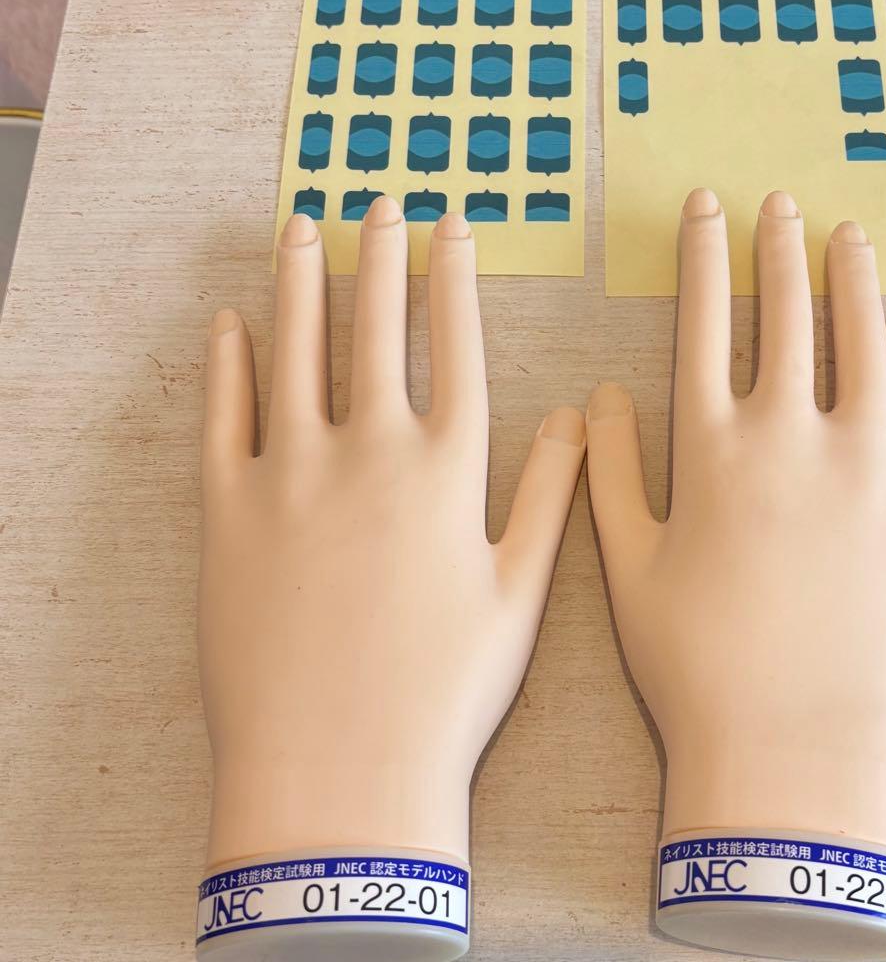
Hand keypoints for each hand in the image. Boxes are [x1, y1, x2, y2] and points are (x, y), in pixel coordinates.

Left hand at [199, 197, 583, 870]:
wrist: (340, 769)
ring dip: (300, 284)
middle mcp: (369, 453)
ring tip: (302, 227)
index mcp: (446, 470)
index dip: (454, 281)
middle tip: (380, 202)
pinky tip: (229, 323)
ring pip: (295, 353)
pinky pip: (222, 418)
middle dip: (380, 258)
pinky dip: (224, 365)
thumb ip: (549, 494)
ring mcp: (290, 476)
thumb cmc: (444, 689)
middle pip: (374, 330)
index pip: (455, 348)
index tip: (453, 228)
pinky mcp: (227, 514)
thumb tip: (576, 416)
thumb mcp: (519, 594)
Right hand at [586, 188, 885, 958]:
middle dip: (777, 252)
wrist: (795, 750)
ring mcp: (866, 466)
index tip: (706, 209)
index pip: (704, 326)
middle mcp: (790, 437)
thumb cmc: (697, 665)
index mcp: (712, 450)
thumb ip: (610, 472)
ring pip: (863, 344)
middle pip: (785, 318)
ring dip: (851, 280)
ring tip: (846, 233)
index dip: (703, 260)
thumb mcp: (629, 567)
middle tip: (778, 203)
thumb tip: (598, 394)